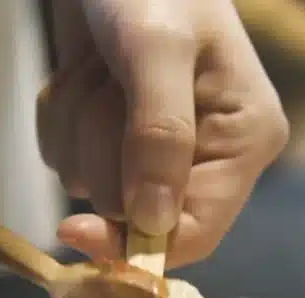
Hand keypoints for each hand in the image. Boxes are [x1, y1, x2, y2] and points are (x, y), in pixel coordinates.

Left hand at [38, 0, 288, 267]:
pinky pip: (65, 160)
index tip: (76, 230)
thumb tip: (153, 222)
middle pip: (134, 211)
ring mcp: (159, 149)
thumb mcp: (156, 48)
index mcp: (245, 139)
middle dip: (102, 149)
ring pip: (91, 185)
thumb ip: (159, 135)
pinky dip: (60, 116)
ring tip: (99, 65)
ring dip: (76, 125)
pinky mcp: (114, 136)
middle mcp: (209, 154)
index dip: (136, 242)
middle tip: (110, 79)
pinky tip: (83, 70)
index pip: (198, 231)